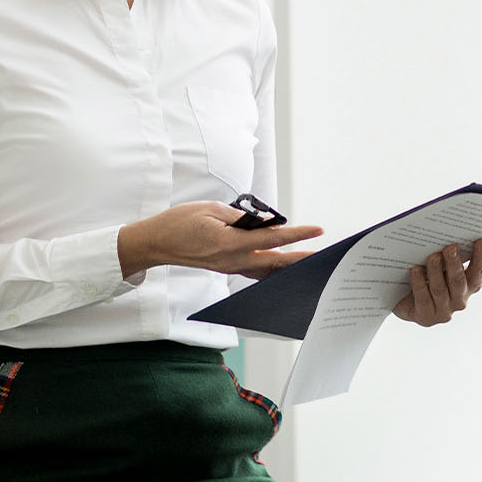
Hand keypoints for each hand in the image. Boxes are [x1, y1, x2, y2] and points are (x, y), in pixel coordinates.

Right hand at [117, 200, 321, 278]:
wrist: (157, 242)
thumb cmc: (180, 222)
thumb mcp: (211, 210)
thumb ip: (240, 217)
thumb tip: (265, 222)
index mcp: (231, 243)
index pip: (272, 238)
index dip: (297, 233)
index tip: (317, 230)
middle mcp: (233, 261)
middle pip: (275, 262)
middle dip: (301, 259)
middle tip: (324, 257)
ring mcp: (229, 268)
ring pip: (266, 270)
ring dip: (288, 267)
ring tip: (309, 264)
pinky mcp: (225, 268)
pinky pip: (254, 272)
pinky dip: (271, 270)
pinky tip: (281, 268)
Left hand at [392, 238, 481, 325]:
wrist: (406, 302)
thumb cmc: (427, 277)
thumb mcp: (441, 265)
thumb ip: (450, 255)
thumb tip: (450, 235)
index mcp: (469, 285)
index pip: (479, 271)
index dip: (481, 257)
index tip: (481, 240)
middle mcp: (460, 300)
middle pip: (459, 281)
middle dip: (455, 263)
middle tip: (451, 247)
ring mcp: (444, 311)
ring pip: (440, 289)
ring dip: (436, 271)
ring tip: (433, 256)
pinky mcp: (426, 317)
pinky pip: (423, 298)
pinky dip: (419, 283)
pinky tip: (415, 270)